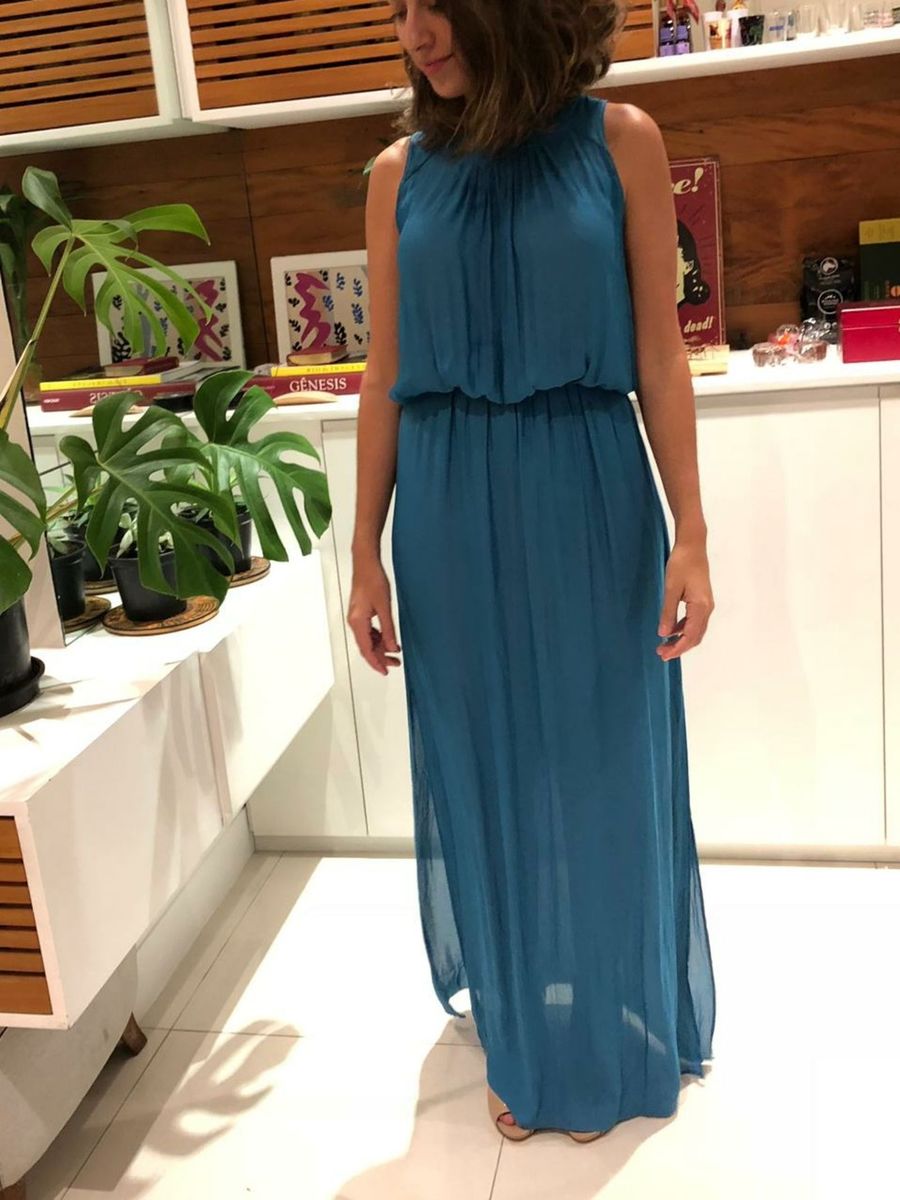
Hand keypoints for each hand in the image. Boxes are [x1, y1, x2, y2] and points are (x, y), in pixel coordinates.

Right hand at [347, 554, 401, 676]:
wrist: (366, 564)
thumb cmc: (373, 580)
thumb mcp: (385, 607)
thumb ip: (388, 629)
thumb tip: (392, 648)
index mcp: (358, 622)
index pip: (366, 650)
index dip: (376, 663)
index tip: (386, 671)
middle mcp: (354, 622)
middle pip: (366, 647)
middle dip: (380, 657)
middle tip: (395, 662)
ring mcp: (356, 618)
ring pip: (367, 640)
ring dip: (380, 647)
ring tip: (395, 651)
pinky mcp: (360, 613)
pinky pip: (368, 631)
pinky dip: (378, 637)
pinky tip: (388, 638)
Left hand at [657, 540, 713, 660]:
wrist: (693, 546)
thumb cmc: (681, 564)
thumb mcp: (671, 588)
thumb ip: (668, 612)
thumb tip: (664, 634)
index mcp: (701, 607)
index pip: (690, 636)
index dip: (677, 648)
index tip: (663, 655)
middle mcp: (707, 608)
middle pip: (695, 637)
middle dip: (679, 648)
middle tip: (661, 654)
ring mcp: (706, 605)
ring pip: (695, 630)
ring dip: (681, 640)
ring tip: (664, 646)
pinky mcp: (702, 601)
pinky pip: (694, 621)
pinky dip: (683, 629)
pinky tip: (671, 631)